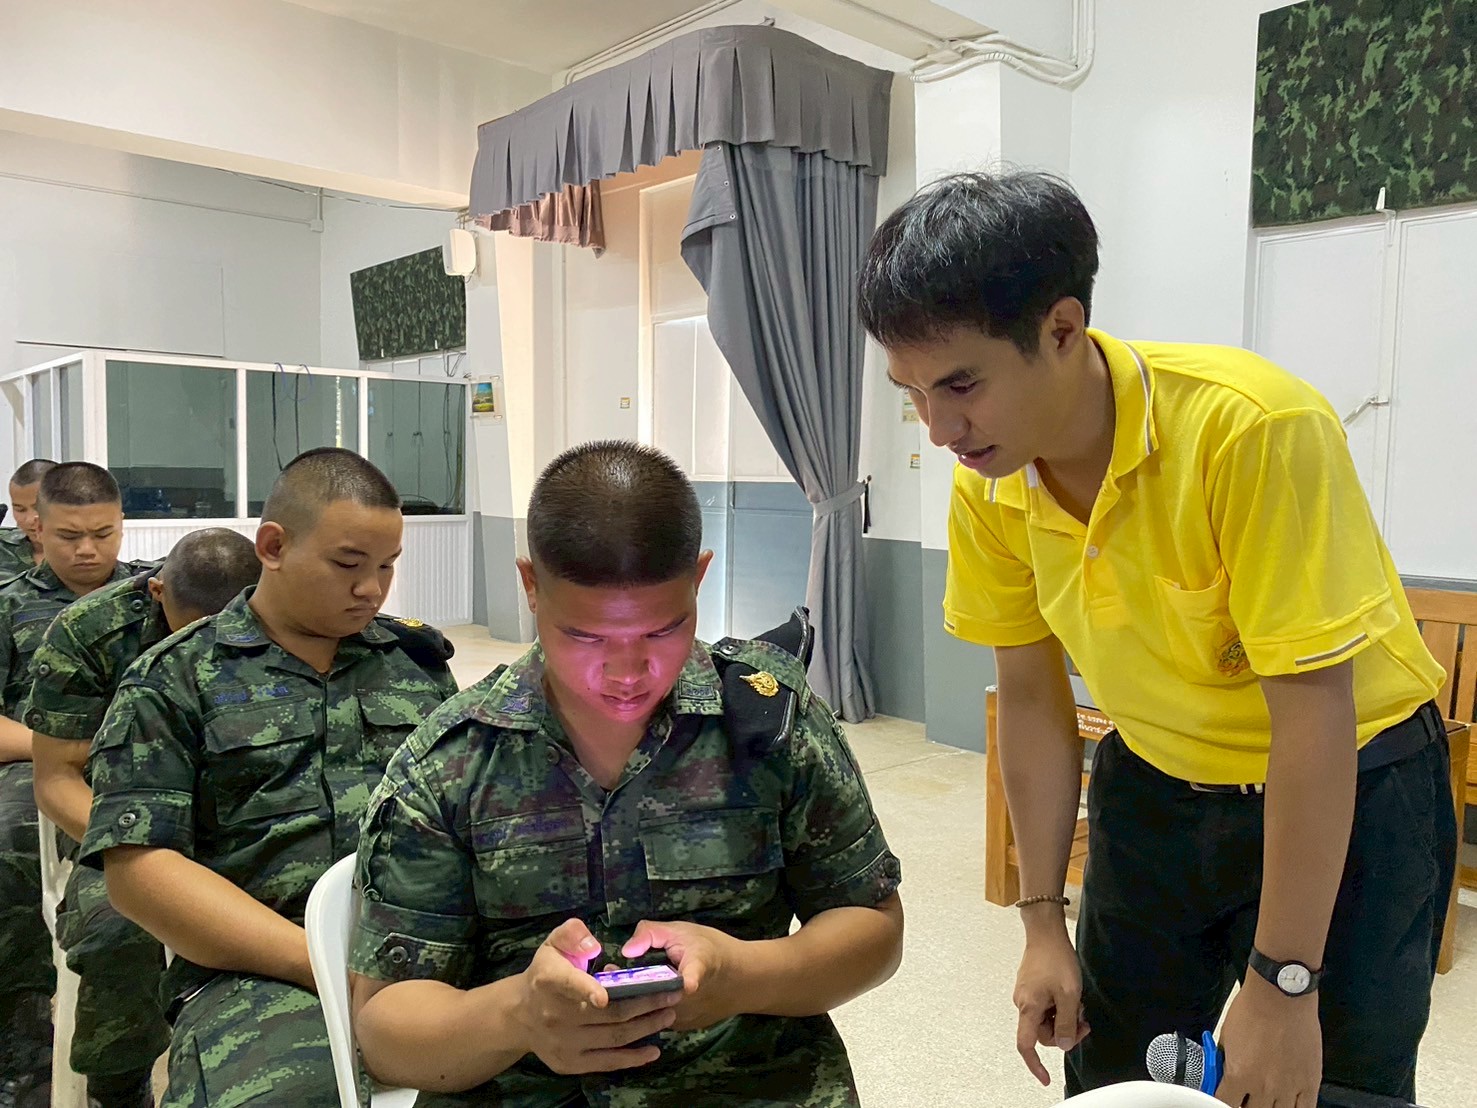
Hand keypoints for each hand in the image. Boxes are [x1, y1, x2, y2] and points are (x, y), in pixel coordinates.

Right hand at [515, 919, 679, 1074]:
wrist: (520, 1015)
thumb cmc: (545, 973)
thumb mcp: (553, 944)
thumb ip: (572, 934)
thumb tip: (592, 945)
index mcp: (548, 980)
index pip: (567, 983)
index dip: (585, 989)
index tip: (605, 995)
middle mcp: (554, 1015)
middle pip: (607, 1013)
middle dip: (645, 1003)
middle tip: (672, 994)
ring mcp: (562, 1043)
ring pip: (612, 1037)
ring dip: (646, 1026)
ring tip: (669, 1013)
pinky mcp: (570, 1064)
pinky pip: (606, 1062)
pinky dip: (632, 1058)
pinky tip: (653, 1049)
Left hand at [622, 919, 742, 1031]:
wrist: (739, 980)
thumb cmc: (709, 949)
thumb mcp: (683, 931)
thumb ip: (653, 933)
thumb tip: (627, 951)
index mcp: (697, 969)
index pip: (694, 977)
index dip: (690, 980)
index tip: (689, 984)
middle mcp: (691, 999)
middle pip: (656, 998)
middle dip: (629, 988)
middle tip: (609, 972)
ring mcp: (686, 1017)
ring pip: (651, 1013)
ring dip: (631, 999)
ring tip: (615, 982)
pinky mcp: (681, 1028)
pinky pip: (655, 1019)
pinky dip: (641, 1009)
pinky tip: (631, 994)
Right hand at [1012, 926, 1088, 1086]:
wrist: (1046, 932)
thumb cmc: (1055, 959)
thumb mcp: (1069, 995)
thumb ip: (1066, 1023)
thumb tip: (1063, 1044)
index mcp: (1028, 1008)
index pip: (1026, 1045)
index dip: (1034, 1065)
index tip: (1045, 1078)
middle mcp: (1023, 1003)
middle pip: (1043, 1033)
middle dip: (1065, 1032)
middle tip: (1083, 1020)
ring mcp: (1026, 994)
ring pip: (1047, 1019)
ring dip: (1064, 1017)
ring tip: (1078, 1002)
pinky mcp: (1032, 986)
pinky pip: (1046, 1006)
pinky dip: (1060, 1006)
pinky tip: (1070, 994)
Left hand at [1215, 975, 1320, 1105]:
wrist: (1280, 995)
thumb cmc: (1252, 1009)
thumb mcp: (1226, 1037)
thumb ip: (1225, 1063)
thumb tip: (1223, 1077)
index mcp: (1238, 1074)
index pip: (1224, 1104)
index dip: (1224, 1101)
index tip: (1226, 1097)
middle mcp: (1264, 1087)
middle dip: (1246, 1104)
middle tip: (1246, 1096)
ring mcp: (1288, 1088)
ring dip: (1269, 1107)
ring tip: (1266, 1097)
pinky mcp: (1309, 1083)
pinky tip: (1287, 1103)